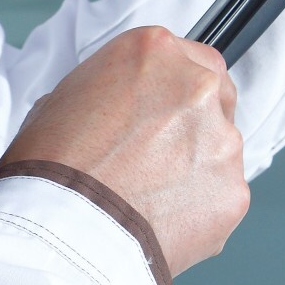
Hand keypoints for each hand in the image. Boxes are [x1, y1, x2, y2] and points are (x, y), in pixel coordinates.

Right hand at [0, 27, 248, 274]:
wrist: (64, 232)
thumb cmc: (50, 170)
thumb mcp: (62, 98)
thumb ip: (110, 91)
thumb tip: (118, 108)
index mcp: (154, 52)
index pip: (186, 57)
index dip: (170, 89)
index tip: (159, 112)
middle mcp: (197, 87)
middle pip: (215, 95)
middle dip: (192, 122)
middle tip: (156, 154)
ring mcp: (222, 140)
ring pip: (220, 148)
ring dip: (195, 166)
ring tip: (149, 195)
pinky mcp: (234, 190)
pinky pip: (221, 195)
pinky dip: (198, 208)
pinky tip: (160, 219)